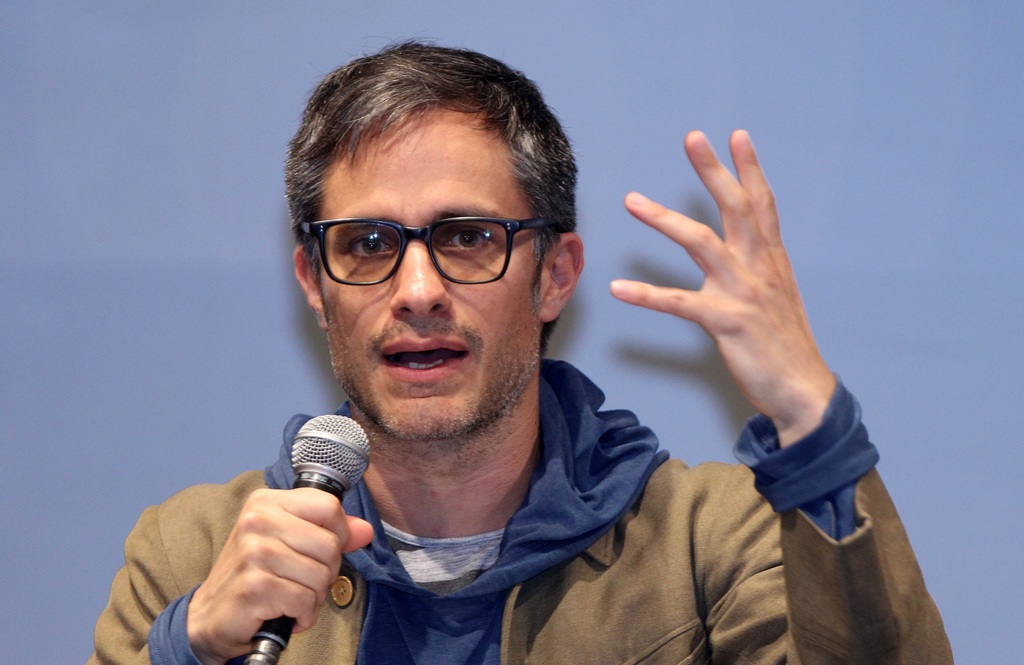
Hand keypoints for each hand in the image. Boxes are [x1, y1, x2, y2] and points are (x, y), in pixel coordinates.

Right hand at [186, 488, 373, 663]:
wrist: (210, 615)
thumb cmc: (253, 575)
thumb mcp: (289, 543)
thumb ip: (330, 533)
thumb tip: (365, 530)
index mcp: (267, 502)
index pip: (329, 506)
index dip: (337, 534)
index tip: (319, 551)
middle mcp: (258, 520)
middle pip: (330, 544)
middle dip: (325, 572)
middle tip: (299, 581)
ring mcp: (254, 552)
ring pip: (321, 575)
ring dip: (313, 597)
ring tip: (289, 597)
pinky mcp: (255, 586)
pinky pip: (305, 601)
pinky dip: (302, 614)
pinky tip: (283, 612)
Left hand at [610, 130, 834, 445]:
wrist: (803, 390)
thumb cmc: (784, 344)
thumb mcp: (776, 296)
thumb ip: (759, 268)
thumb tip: (744, 248)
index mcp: (771, 260)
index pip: (761, 204)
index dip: (749, 168)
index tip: (736, 135)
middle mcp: (759, 268)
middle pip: (735, 207)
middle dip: (713, 170)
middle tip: (693, 137)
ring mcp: (743, 292)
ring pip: (701, 243)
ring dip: (664, 219)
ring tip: (632, 201)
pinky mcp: (727, 321)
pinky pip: (679, 303)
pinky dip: (647, 295)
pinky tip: (619, 287)